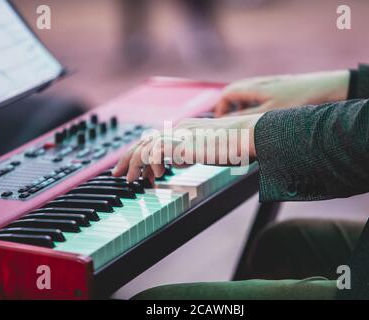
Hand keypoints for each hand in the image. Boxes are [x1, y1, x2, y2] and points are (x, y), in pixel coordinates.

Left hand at [112, 114, 261, 181]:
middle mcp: (179, 128)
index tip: (135, 168)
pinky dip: (150, 166)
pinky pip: (157, 153)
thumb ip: (191, 152)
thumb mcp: (208, 148)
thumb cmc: (237, 144)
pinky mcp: (184, 144)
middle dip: (128, 158)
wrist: (250, 136)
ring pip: (146, 147)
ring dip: (134, 165)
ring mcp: (180, 134)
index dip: (140, 153)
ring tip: (130, 180)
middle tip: (118, 173)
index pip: (155, 139)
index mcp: (184, 128)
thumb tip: (179, 161)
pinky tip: (154, 177)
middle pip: (144, 142)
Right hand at [214, 70, 349, 116]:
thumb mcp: (268, 114)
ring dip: (242, 107)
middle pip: (234, 92)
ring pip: (247, 93)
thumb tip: (226, 121)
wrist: (326, 89)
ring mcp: (270, 83)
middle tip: (230, 124)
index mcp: (253, 87)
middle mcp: (259, 82)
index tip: (221, 124)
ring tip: (247, 122)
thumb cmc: (297, 102)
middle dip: (229, 108)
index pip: (227, 94)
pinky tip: (265, 116)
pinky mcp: (280, 86)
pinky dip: (254, 105)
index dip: (220, 109)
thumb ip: (245, 116)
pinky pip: (259, 94)